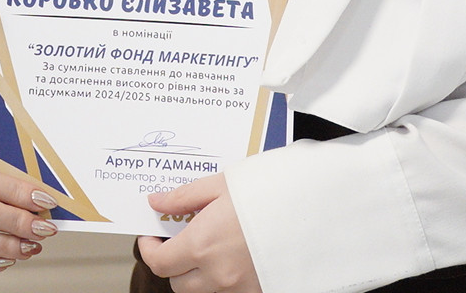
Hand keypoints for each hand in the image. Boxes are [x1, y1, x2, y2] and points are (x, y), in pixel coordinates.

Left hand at [136, 174, 261, 292]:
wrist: (316, 208)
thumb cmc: (271, 191)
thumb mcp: (222, 185)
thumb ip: (184, 197)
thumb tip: (157, 203)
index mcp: (203, 245)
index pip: (159, 263)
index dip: (149, 250)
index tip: (152, 237)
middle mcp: (218, 274)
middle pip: (178, 283)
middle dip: (174, 264)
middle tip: (180, 241)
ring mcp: (240, 288)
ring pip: (203, 292)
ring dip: (199, 275)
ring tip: (211, 249)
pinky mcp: (260, 292)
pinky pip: (230, 292)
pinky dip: (225, 281)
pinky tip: (234, 258)